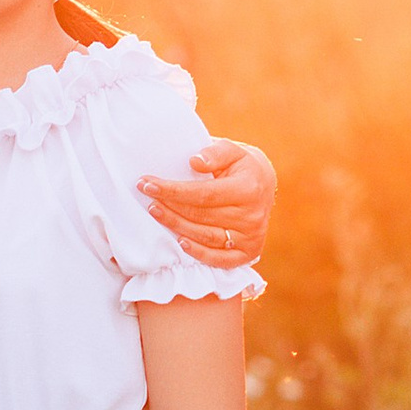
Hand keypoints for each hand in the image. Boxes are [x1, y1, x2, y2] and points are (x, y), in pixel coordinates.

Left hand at [138, 138, 273, 267]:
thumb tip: (194, 161)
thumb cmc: (241, 166)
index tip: (147, 184)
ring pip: (205, 236)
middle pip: (201, 215)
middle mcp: (252, 216)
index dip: (173, 191)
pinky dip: (199, 253)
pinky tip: (180, 243)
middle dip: (169, 206)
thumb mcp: (233, 150)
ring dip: (176, 226)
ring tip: (155, 213)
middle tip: (146, 198)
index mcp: (249, 189)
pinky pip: (220, 259)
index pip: (203, 194)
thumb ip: (215, 152)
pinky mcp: (249, 252)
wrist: (264, 185)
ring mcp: (251, 236)